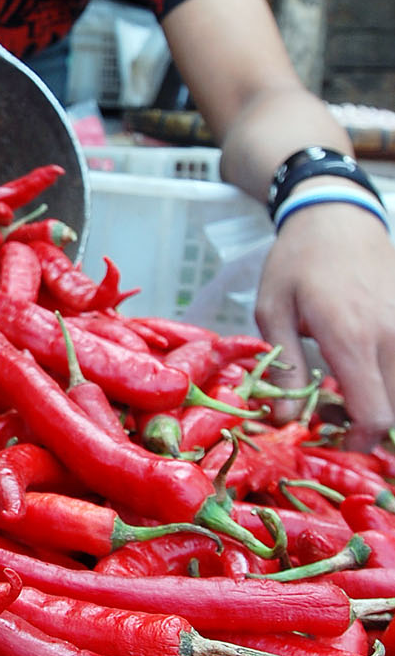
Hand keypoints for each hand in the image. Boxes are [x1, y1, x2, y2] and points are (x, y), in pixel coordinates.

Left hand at [254, 202, 394, 449]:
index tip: (335, 440)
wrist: (337, 215)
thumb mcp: (273, 311)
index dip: (359, 440)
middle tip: (334, 412)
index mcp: (351, 337)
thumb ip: (282, 369)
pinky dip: (392, 376)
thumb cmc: (297, 262)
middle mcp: (392, 335)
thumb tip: (283, 422)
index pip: (376, 413)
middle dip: (370, 425)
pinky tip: (366, 366)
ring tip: (348, 388)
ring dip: (385, 401)